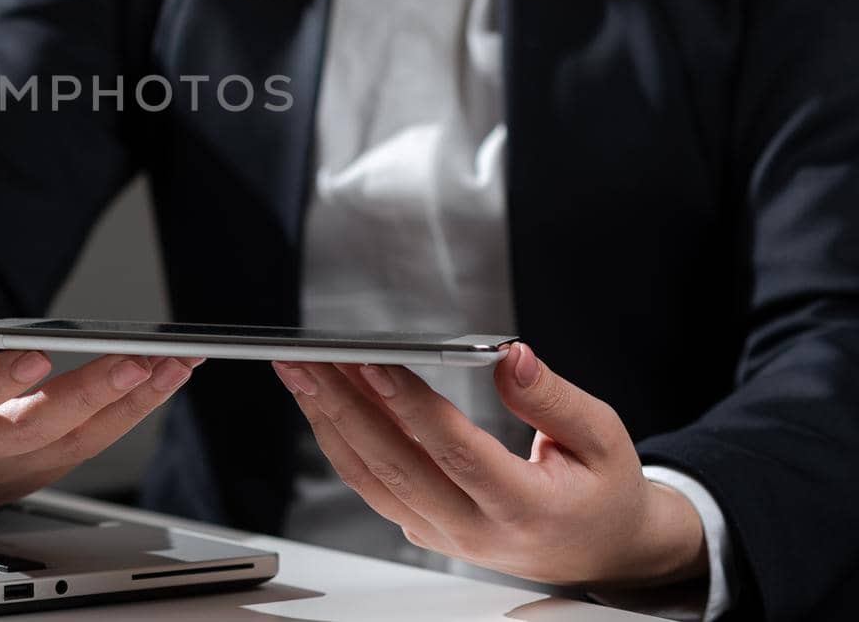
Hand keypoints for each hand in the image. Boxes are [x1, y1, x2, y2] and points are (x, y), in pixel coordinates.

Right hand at [0, 310, 198, 509]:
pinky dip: (130, 412)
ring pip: (73, 443)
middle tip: (136, 361)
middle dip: (90, 395)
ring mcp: (7, 470)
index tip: (36, 355)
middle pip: (33, 430)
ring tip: (173, 364)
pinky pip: (89, 445)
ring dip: (130, 405)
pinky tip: (162, 378)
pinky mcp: (37, 474)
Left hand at [274, 344, 706, 588]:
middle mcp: (478, 532)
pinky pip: (373, 489)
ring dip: (330, 423)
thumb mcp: (604, 437)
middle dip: (345, 408)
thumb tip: (511, 356)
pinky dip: (341, 444)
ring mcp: (446, 538)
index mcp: (528, 509)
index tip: (373, 363)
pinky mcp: (427, 532)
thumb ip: (553, 398)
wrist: (605, 551)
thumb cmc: (603, 490)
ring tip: (301, 374)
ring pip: (373, 481)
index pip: (456, 452)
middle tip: (308, 361)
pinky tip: (324, 404)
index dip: (411, 407)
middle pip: (397, 467)